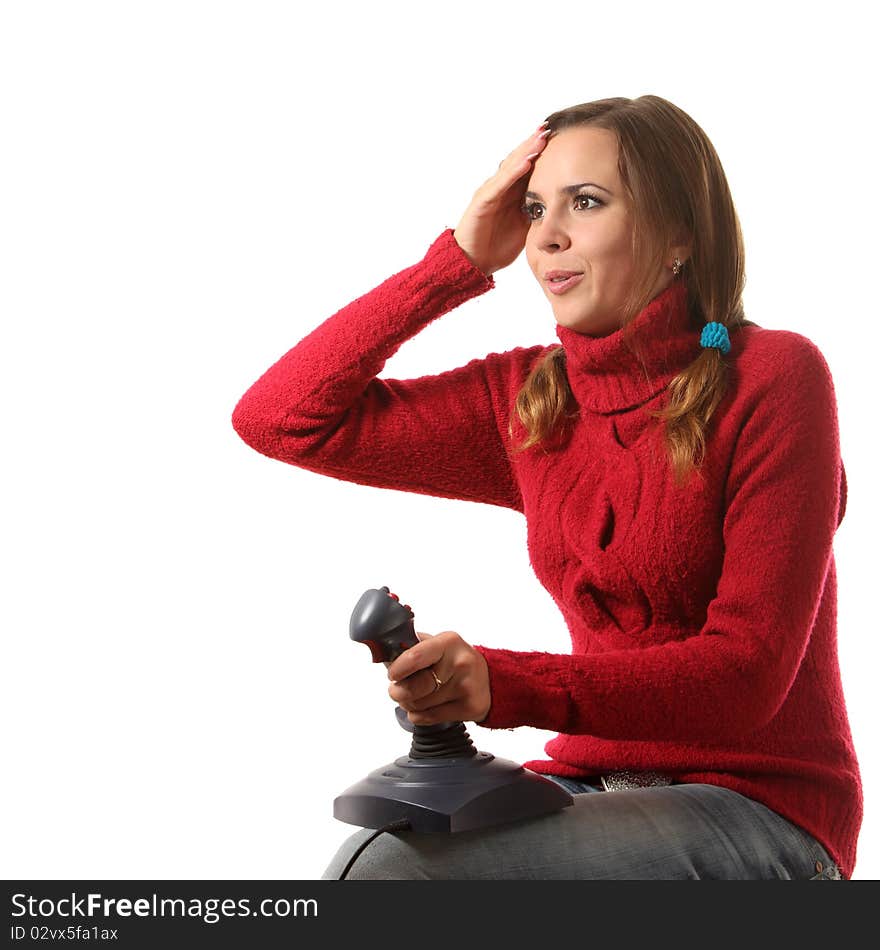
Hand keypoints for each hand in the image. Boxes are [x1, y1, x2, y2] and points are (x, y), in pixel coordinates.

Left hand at [387, 631, 490, 725]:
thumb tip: (382, 653)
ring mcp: (465, 687)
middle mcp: (459, 663)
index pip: (415, 657)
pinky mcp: (469, 707)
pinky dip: (418, 715)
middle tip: (396, 690)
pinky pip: (427, 718)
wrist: (491, 679)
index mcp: (448, 642)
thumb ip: (412, 646)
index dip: (398, 669)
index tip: (392, 674)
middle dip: (397, 692)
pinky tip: (425, 706)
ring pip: (418, 705)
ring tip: (415, 696)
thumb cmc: (455, 660)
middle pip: (414, 687)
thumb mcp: (438, 644)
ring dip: (408, 704)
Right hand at [453, 123, 551, 276]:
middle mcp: (500, 188)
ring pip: (510, 166)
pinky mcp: (483, 202)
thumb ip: (538, 212)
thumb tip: (560, 205)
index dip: (541, 152)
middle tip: (550, 127)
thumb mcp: (525, 226)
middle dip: (534, 143)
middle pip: (519, 160)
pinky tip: (527, 162)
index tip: (560, 137)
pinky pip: (500, 184)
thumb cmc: (497, 246)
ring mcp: (490, 192)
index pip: (528, 166)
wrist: (473, 262)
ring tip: (541, 137)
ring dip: (526, 151)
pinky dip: (513, 172)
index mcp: (511, 193)